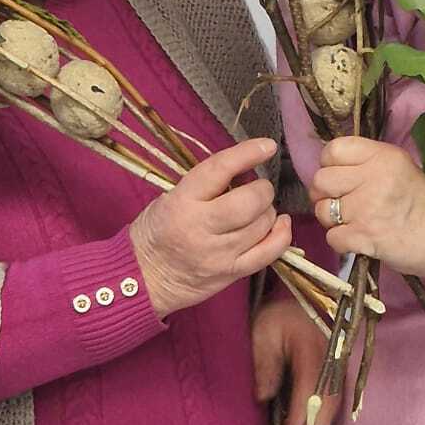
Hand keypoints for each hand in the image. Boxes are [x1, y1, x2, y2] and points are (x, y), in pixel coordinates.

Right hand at [129, 137, 291, 317]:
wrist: (142, 278)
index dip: (247, 154)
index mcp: (181, 202)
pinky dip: (281, 235)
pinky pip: (269, 252)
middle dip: (261, 189)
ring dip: (267, 211)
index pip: (219, 170)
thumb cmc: (156, 232)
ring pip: (262, 224)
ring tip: (257, 210)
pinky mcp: (232, 273)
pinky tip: (280, 224)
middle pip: (249, 201)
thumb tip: (245, 171)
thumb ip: (204, 185)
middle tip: (256, 189)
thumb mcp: (170, 198)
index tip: (267, 146)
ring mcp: (219, 253)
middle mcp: (201, 227)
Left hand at [253, 293, 337, 424]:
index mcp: (313, 346)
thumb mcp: (262, 330)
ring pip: (331, 404)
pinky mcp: (332, 374)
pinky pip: (330, 401)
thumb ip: (264, 361)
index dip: (300, 416)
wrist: (300, 299)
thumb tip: (263, 396)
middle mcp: (331, 360)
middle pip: (326, 401)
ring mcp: (335, 367)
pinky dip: (319, 422)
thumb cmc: (276, 315)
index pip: (310, 387)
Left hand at [311, 136, 424, 280]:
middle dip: (326, 194)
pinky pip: (332, 237)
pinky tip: (359, 239)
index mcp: (382, 156)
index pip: (333, 150)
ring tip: (353, 222)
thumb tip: (329, 170)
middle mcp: (372, 177)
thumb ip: (366, 163)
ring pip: (322, 210)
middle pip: (321, 180)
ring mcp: (367, 208)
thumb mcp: (400, 167)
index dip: (330, 165)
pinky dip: (342, 241)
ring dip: (332, 219)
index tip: (341, 177)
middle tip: (343, 203)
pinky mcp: (365, 237)